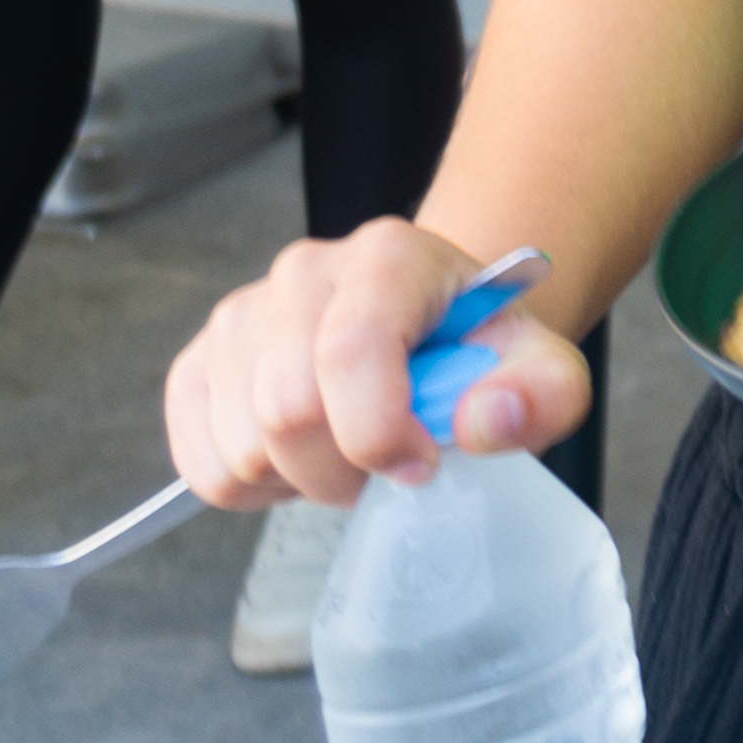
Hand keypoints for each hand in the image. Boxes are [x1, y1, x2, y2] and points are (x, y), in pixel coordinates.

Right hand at [166, 221, 587, 508]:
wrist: (432, 334)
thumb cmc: (478, 353)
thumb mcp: (541, 369)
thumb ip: (544, 394)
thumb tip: (484, 421)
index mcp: (390, 256)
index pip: (351, 351)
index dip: (379, 433)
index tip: (419, 464)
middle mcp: (305, 272)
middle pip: (285, 410)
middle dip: (339, 469)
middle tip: (382, 467)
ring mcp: (242, 313)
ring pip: (239, 445)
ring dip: (296, 480)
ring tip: (345, 452)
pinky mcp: (201, 362)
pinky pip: (198, 460)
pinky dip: (249, 486)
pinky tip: (298, 458)